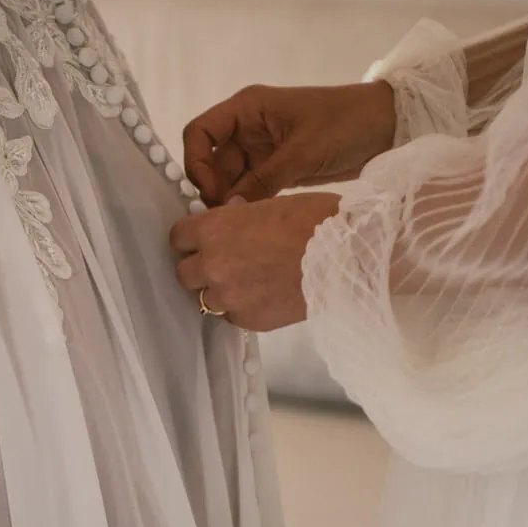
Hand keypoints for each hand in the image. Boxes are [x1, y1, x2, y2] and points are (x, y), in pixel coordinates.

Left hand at [170, 192, 339, 331]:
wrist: (350, 258)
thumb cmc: (316, 220)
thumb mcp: (270, 205)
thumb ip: (238, 216)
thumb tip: (229, 215)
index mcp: (214, 230)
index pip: (177, 238)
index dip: (191, 238)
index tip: (203, 239)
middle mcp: (214, 265)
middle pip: (184, 273)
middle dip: (200, 267)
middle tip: (225, 261)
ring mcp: (230, 297)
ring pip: (206, 299)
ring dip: (220, 290)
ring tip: (247, 281)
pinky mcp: (251, 321)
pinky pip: (233, 317)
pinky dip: (242, 308)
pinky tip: (264, 295)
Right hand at [182, 82, 395, 205]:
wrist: (388, 126)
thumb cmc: (345, 123)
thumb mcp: (303, 150)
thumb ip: (264, 180)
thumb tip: (229, 211)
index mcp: (247, 109)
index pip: (199, 132)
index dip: (196, 162)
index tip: (210, 192)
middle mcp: (248, 128)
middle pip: (212, 161)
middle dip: (214, 190)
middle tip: (224, 221)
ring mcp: (263, 150)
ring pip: (232, 179)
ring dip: (232, 201)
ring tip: (237, 228)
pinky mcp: (279, 168)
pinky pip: (253, 188)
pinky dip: (250, 204)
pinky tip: (252, 224)